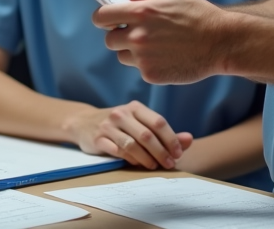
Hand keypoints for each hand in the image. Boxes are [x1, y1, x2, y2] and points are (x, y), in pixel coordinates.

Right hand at [64, 100, 192, 169]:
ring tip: (154, 166)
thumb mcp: (140, 123)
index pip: (158, 122)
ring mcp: (108, 126)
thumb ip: (164, 133)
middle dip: (161, 152)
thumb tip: (189, 140)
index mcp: (135, 107)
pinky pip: (117, 151)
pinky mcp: (98, 138)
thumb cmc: (120, 125)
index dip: (171, 139)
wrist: (84, 122)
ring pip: (132, 144)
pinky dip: (130, 159)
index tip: (179, 153)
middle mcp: (121, 113)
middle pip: (146, 135)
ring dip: (146, 158)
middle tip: (170, 163)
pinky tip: (137, 164)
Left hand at [94, 0, 230, 84]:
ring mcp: (143, 58)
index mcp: (140, 12)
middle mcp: (137, 36)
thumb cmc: (198, 13)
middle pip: (108, 39)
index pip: (101, 17)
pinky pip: (138, 68)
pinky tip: (164, 55)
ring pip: (121, 55)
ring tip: (153, 44)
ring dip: (130, 50)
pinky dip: (147, 63)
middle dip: (118, 34)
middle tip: (135, 32)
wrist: (221, 42)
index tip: (111, 18)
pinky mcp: (151, 74)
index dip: (103, 17)